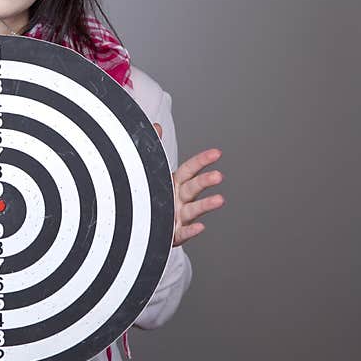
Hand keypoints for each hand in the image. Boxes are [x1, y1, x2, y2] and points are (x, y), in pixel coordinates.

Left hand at [153, 123, 224, 247]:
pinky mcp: (174, 234)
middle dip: (206, 181)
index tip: (216, 153)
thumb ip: (153, 149)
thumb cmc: (150, 198)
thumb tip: (155, 126)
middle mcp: (179, 199)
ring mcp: (179, 217)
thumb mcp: (150, 172)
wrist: (140, 227)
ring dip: (206, 204)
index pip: (190, 169)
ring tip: (219, 199)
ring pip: (193, 209)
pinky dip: (191, 230)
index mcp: (174, 183)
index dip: (202, 161)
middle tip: (218, 175)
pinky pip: (183, 232)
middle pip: (194, 187)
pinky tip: (199, 227)